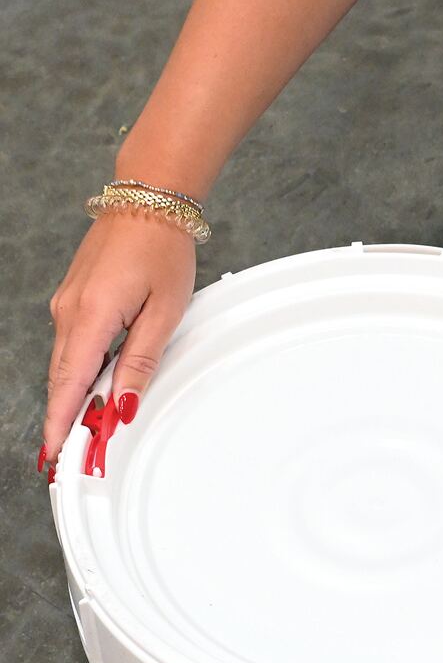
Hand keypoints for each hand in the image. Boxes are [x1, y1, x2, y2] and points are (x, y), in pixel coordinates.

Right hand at [42, 214, 196, 475]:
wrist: (149, 204)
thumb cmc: (162, 251)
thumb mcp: (164, 312)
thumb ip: (140, 360)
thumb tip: (122, 402)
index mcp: (90, 316)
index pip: (69, 385)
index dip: (63, 424)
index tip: (58, 456)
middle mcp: (68, 312)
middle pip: (64, 380)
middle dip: (69, 419)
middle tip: (76, 458)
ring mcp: (67, 305)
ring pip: (68, 363)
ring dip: (77, 396)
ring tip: (91, 431)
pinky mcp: (74, 300)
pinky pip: (74, 345)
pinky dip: (81, 370)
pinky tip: (96, 387)